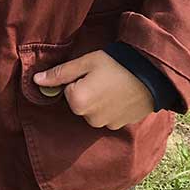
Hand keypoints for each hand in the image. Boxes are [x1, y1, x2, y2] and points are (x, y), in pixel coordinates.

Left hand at [33, 50, 153, 128]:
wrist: (153, 74)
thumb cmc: (116, 65)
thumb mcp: (85, 63)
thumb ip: (59, 74)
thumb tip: (36, 80)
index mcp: (78, 103)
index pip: (66, 90)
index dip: (76, 80)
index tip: (91, 73)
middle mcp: (90, 118)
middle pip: (78, 103)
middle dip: (86, 91)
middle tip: (103, 78)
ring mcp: (106, 124)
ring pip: (92, 110)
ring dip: (99, 100)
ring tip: (114, 86)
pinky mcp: (120, 126)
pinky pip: (107, 116)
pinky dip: (111, 107)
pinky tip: (121, 95)